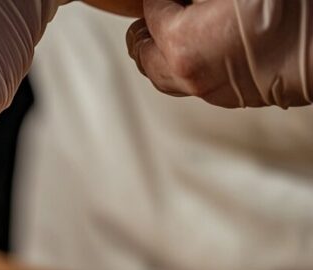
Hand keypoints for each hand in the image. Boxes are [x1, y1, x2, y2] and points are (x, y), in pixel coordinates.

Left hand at [127, 0, 312, 107]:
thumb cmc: (288, 10)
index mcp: (180, 41)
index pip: (151, 11)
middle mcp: (185, 72)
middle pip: (142, 53)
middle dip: (146, 29)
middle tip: (156, 12)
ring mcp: (204, 90)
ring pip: (159, 76)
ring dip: (157, 54)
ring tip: (166, 33)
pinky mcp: (224, 98)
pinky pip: (186, 85)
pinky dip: (180, 67)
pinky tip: (195, 48)